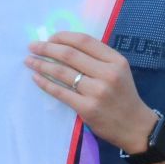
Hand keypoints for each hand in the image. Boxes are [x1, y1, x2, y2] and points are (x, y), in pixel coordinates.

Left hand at [26, 33, 158, 152]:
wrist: (135, 126)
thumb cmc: (123, 96)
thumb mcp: (118, 71)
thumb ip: (97, 58)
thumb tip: (64, 46)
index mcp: (116, 60)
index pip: (84, 41)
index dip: (63, 37)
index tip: (49, 38)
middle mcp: (108, 73)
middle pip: (69, 54)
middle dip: (47, 48)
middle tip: (32, 46)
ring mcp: (97, 91)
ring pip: (62, 72)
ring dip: (41, 64)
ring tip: (29, 61)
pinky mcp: (87, 108)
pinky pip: (60, 92)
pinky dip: (45, 83)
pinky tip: (36, 77)